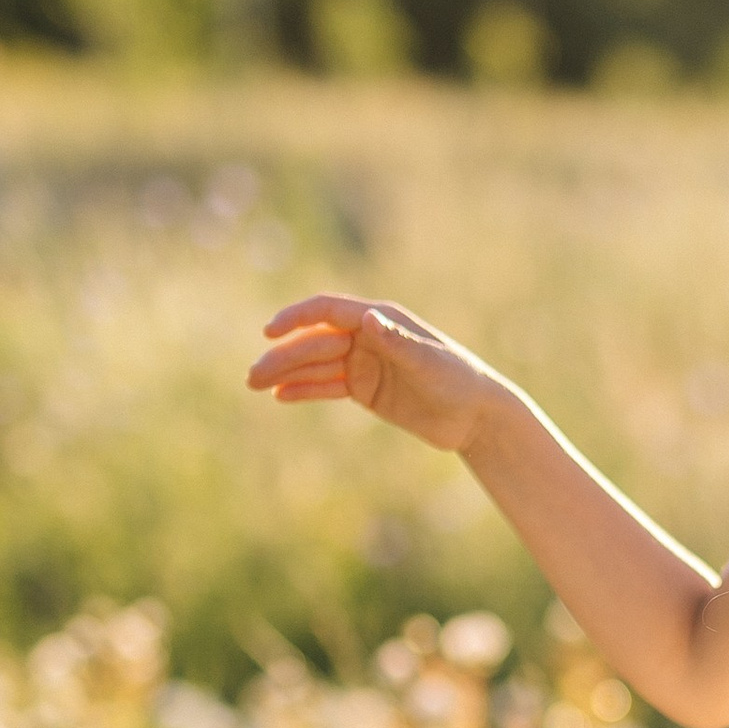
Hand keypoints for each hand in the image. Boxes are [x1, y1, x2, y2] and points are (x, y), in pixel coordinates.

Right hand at [248, 293, 499, 456]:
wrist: (476, 416)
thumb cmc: (458, 380)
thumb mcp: (427, 362)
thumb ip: (397, 341)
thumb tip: (367, 318)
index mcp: (380, 320)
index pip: (328, 311)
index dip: (296, 318)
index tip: (269, 332)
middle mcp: (368, 337)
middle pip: (314, 342)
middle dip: (283, 356)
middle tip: (253, 376)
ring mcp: (365, 364)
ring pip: (316, 366)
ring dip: (285, 374)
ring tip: (255, 385)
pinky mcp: (365, 390)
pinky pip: (327, 387)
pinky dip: (304, 390)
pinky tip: (280, 396)